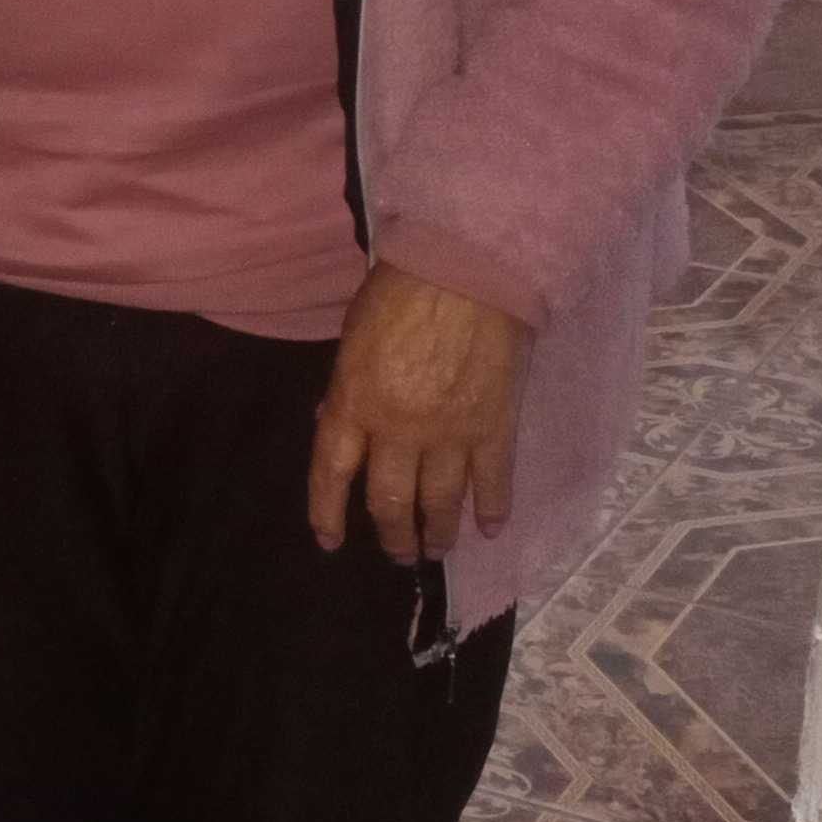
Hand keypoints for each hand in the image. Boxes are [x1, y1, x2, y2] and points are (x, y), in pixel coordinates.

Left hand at [308, 267, 532, 563]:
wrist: (469, 268)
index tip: (330, 542)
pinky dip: (492, 510)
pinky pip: (493, 482)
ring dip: (437, 534)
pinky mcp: (494, 428)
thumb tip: (335, 427)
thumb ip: (346, 390)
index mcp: (354, 403)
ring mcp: (449, 434)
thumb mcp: (354, 338)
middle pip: (389, 501)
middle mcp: (397, 430)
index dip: (327, 514)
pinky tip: (489, 529)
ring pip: (440, 503)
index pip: (331, 474)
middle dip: (392, 536)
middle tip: (399, 553)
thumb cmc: (402, 289)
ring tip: (437, 550)